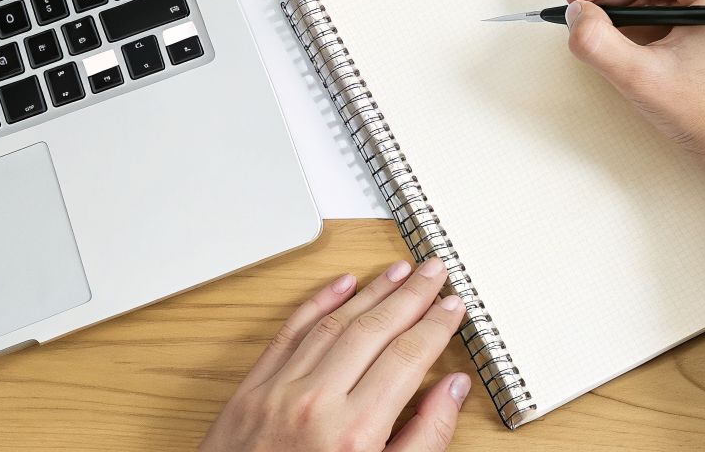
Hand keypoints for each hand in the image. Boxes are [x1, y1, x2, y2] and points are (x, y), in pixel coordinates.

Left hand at [198, 256, 471, 451]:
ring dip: (372, 290)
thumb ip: (424, 440)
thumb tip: (451, 390)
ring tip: (399, 271)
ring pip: (335, 323)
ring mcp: (280, 392)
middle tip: (433, 271)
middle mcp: (317, 405)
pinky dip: (317, 302)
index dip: (435, 326)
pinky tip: (342, 284)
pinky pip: (290, 333)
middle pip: (375, 330)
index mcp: (354, 435)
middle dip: (410, 295)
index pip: (407, 358)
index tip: (453, 306)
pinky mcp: (251, 391)